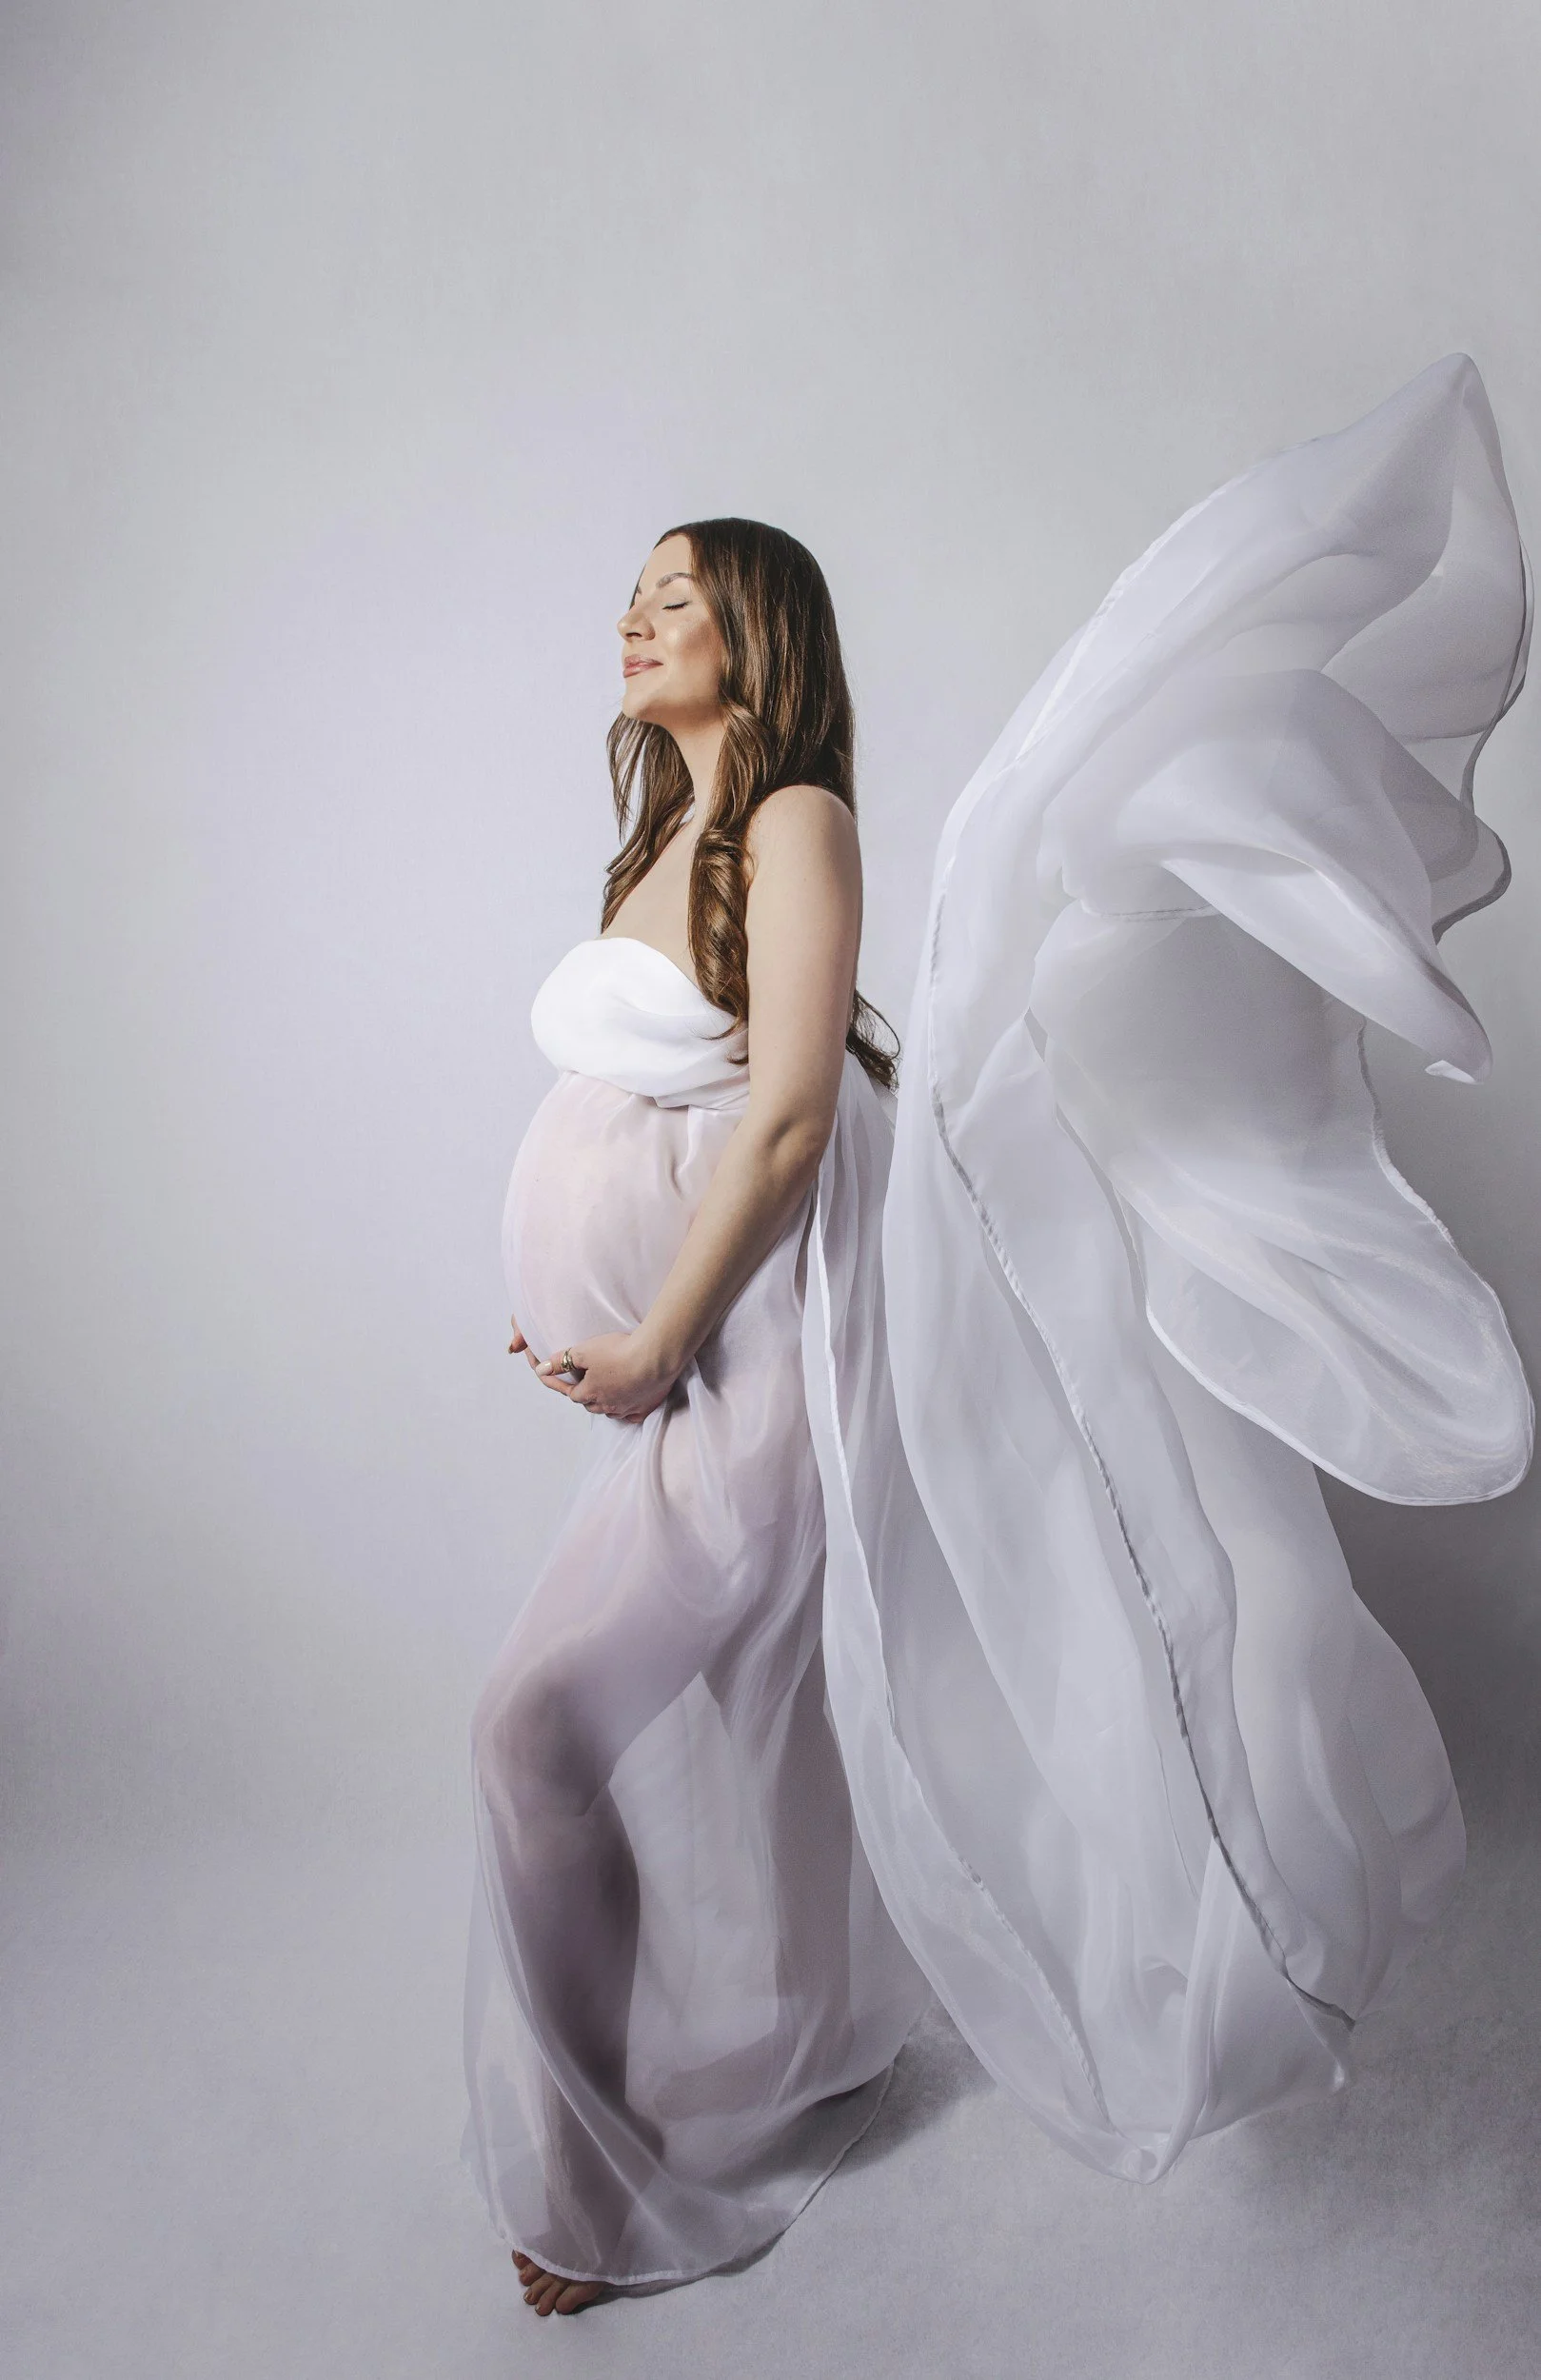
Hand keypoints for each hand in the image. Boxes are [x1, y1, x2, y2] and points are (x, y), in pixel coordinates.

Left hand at [529, 1326, 683, 1422]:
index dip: (560, 1385)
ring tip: (604, 1391)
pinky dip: (625, 1410)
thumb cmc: (619, 1352)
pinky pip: (630, 1415)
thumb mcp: (585, 1351)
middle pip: (589, 1404)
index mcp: (590, 1393)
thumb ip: (562, 1361)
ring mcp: (627, 1409)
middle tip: (584, 1382)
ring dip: (604, 1402)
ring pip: (609, 1411)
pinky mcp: (645, 1408)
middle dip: (584, 1395)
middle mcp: (607, 1406)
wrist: (656, 1357)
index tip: (551, 1379)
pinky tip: (626, 1403)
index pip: (570, 1393)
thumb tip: (542, 1369)